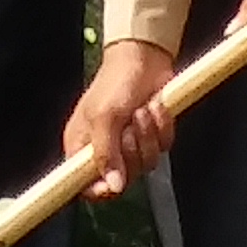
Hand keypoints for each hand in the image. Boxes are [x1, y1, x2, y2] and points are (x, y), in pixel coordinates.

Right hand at [62, 38, 179, 197]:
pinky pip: (164, 147)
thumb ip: (105, 153)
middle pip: (123, 177)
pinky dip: (163, 127)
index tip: (115, 183)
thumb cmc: (115, 82)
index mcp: (83, 147)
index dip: (100, 189)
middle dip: (132, 150)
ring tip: (143, 110)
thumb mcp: (103, 116)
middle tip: (130, 125)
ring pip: (147, 163)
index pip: (86, 185)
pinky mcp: (153, 136)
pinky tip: (155, 107)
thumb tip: (114, 187)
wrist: (143, 56)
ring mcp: (131, 144)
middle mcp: (106, 150)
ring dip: (149, 135)